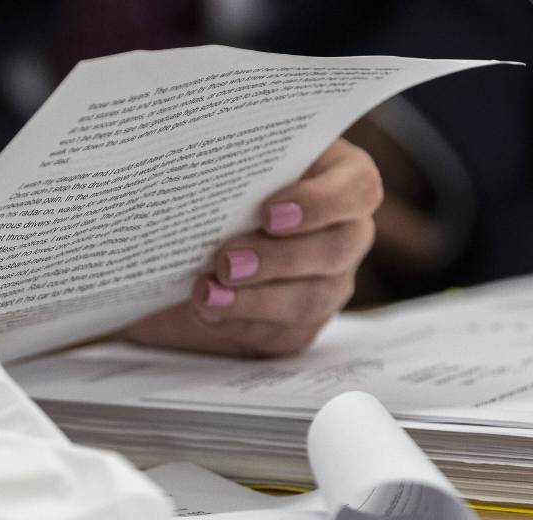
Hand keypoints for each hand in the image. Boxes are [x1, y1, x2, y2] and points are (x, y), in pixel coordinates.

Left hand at [122, 138, 381, 356]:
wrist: (186, 249)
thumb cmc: (213, 192)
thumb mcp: (216, 169)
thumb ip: (221, 163)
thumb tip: (197, 168)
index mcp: (335, 179)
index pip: (358, 187)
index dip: (320, 202)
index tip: (268, 213)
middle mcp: (343, 232)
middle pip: (336, 249)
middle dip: (278, 259)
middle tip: (227, 262)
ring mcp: (328, 283)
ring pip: (311, 299)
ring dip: (255, 300)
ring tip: (206, 293)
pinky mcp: (300, 325)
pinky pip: (284, 333)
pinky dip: (240, 324)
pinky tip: (207, 312)